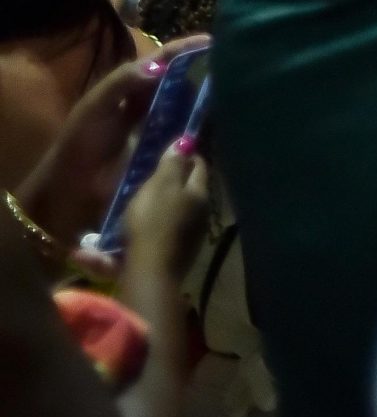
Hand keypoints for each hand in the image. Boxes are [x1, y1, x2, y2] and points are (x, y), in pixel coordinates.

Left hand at [15, 37, 208, 252]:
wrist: (65, 193)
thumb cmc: (78, 145)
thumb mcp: (94, 107)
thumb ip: (122, 82)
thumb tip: (160, 66)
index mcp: (129, 86)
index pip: (161, 60)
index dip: (184, 50)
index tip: (211, 42)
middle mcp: (145, 104)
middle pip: (178, 81)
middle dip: (199, 73)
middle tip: (227, 70)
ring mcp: (153, 130)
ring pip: (184, 108)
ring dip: (200, 101)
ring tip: (228, 94)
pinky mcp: (159, 156)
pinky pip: (182, 137)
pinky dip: (196, 130)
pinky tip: (212, 127)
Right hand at [120, 143, 209, 289]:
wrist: (149, 274)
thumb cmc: (153, 222)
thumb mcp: (160, 185)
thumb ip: (172, 163)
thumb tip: (184, 142)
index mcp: (199, 194)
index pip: (199, 165)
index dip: (187, 155)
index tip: (172, 150)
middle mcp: (201, 215)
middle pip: (189, 191)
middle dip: (173, 183)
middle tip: (152, 177)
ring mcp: (190, 238)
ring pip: (176, 213)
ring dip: (162, 207)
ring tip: (140, 204)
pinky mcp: (175, 257)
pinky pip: (164, 235)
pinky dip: (152, 229)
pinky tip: (136, 232)